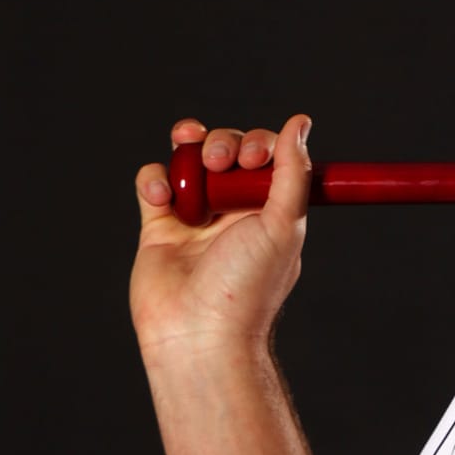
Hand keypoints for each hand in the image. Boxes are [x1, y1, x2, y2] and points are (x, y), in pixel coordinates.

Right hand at [131, 115, 312, 358]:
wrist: (199, 333)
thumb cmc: (247, 285)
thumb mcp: (285, 223)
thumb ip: (292, 172)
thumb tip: (300, 121)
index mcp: (271, 209)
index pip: (267, 156)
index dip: (260, 144)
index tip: (254, 157)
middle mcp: (235, 210)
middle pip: (228, 151)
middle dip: (225, 143)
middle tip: (223, 162)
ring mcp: (196, 216)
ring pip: (190, 160)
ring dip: (191, 148)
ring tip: (195, 159)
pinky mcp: (158, 226)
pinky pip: (153, 183)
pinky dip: (155, 179)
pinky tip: (163, 197)